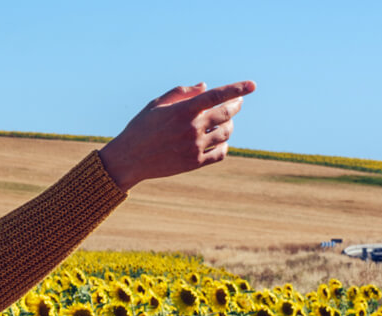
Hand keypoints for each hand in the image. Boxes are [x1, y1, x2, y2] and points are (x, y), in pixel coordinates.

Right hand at [97, 80, 256, 190]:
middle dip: (235, 106)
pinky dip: (224, 146)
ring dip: (229, 126)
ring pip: (226, 133)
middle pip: (226, 114)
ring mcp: (194, 147)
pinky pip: (220, 153)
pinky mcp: (194, 162)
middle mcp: (191, 128)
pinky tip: (220, 141)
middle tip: (237, 103)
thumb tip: (205, 86)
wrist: (128, 160)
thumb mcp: (156, 105)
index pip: (216, 96)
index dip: (236, 89)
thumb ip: (181, 92)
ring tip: (225, 123)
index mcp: (182, 111)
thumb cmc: (141, 128)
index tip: (253, 85)